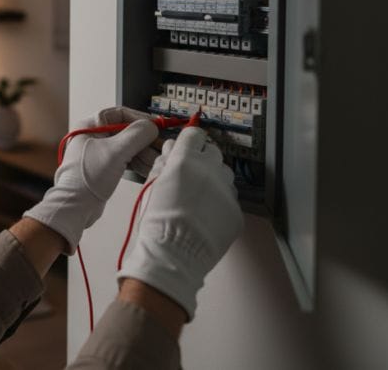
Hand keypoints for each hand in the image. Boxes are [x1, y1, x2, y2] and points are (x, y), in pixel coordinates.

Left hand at [23, 107, 157, 253]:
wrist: (76, 206)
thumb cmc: (86, 178)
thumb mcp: (114, 152)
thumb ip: (135, 136)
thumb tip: (151, 126)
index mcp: (90, 127)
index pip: (120, 114)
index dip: (140, 118)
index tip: (156, 124)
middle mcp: (94, 137)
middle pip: (127, 132)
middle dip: (145, 140)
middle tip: (161, 145)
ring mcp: (100, 153)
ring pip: (128, 147)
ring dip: (144, 153)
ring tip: (158, 159)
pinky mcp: (106, 167)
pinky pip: (126, 160)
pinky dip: (138, 163)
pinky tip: (150, 167)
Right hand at [117, 126, 243, 319]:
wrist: (174, 253)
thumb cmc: (157, 221)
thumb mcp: (152, 185)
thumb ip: (163, 163)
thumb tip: (170, 150)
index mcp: (186, 160)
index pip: (195, 134)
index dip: (189, 140)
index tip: (187, 145)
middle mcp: (210, 170)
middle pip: (213, 152)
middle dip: (202, 158)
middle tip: (190, 173)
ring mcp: (226, 191)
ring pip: (224, 175)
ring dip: (213, 179)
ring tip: (198, 197)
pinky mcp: (235, 211)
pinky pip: (229, 199)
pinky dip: (219, 203)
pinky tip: (205, 215)